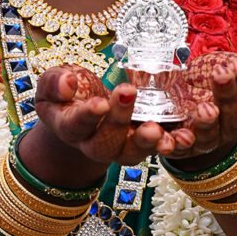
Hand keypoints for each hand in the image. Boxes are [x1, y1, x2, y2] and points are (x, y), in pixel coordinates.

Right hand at [32, 65, 193, 172]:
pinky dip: (172, 144)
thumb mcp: (52, 82)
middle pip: (105, 142)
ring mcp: (120, 147)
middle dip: (118, 119)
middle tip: (128, 93)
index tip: (99, 103)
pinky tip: (184, 135)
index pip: (75, 126)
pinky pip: (157, 148)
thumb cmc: (67, 92)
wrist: (82, 108)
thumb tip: (68, 83)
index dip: (87, 117)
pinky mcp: (143, 143)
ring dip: (146, 142)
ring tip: (156, 129)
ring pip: (131, 153)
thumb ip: (54, 82)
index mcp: (69, 128)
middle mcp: (93, 144)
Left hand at [161, 52, 236, 165]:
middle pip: (233, 118)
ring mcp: (205, 140)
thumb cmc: (206, 79)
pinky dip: (176, 145)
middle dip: (228, 96)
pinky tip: (175, 136)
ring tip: (205, 108)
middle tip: (221, 74)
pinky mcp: (182, 149)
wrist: (178, 99)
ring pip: (209, 138)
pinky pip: (180, 150)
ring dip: (207, 124)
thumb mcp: (224, 67)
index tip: (236, 65)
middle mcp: (227, 128)